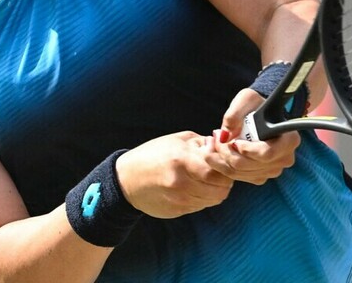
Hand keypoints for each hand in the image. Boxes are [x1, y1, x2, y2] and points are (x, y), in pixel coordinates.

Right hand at [115, 131, 233, 218]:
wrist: (126, 180)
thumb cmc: (151, 154)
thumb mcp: (176, 140)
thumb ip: (201, 143)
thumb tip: (222, 145)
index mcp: (181, 159)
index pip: (219, 169)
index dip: (226, 165)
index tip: (224, 159)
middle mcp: (182, 182)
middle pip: (221, 187)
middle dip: (225, 179)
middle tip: (220, 171)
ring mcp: (180, 200)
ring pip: (214, 199)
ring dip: (216, 189)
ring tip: (207, 178)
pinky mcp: (178, 211)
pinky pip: (202, 205)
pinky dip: (204, 197)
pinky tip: (195, 187)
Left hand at [205, 89, 300, 184]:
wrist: (258, 112)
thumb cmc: (256, 104)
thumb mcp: (246, 99)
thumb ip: (234, 114)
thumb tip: (224, 135)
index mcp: (289, 140)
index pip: (266, 154)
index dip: (247, 150)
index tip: (234, 140)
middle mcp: (284, 158)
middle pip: (249, 165)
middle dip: (226, 152)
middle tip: (214, 136)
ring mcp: (272, 170)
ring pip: (239, 173)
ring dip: (220, 159)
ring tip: (212, 141)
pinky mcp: (260, 175)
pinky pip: (236, 176)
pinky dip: (222, 165)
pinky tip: (217, 150)